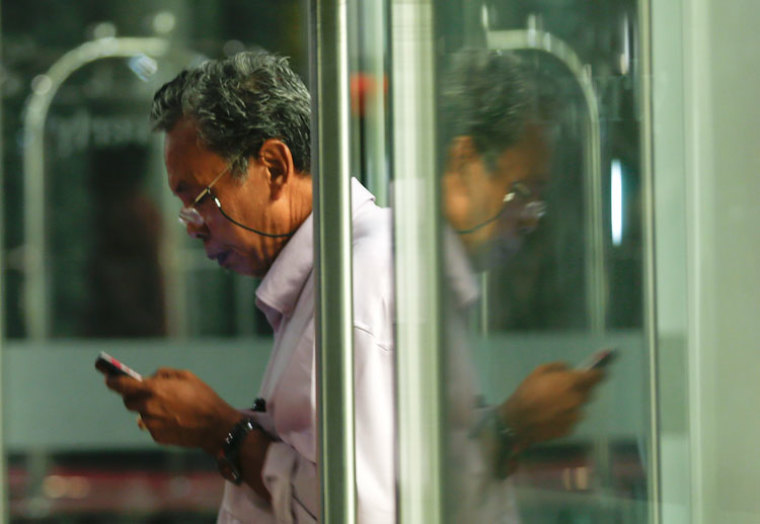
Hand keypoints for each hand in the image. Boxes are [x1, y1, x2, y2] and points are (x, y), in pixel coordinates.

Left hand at [106, 368, 240, 453]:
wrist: (215, 426)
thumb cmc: (203, 397)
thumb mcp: (186, 376)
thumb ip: (164, 374)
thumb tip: (150, 377)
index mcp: (153, 389)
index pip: (122, 385)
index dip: (113, 381)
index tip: (109, 379)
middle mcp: (148, 407)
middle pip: (128, 401)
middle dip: (134, 396)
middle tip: (149, 394)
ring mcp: (151, 424)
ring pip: (142, 414)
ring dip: (150, 410)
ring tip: (171, 408)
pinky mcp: (156, 437)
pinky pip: (151, 426)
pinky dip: (159, 422)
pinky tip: (176, 419)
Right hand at [499, 362, 603, 448]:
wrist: (518, 420)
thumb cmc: (527, 393)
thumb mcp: (538, 372)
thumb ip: (557, 367)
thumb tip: (568, 368)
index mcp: (570, 383)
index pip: (595, 377)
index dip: (600, 374)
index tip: (602, 373)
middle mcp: (577, 399)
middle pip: (589, 392)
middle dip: (582, 389)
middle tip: (567, 390)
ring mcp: (575, 416)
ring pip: (580, 407)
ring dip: (573, 404)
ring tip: (555, 405)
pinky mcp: (570, 429)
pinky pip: (573, 419)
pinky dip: (567, 416)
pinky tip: (552, 416)